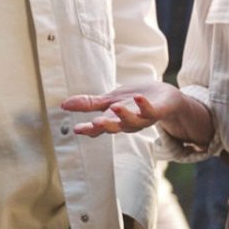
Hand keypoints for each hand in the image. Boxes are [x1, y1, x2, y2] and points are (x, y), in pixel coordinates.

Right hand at [61, 81, 185, 138]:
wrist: (166, 98)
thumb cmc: (135, 101)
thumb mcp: (109, 101)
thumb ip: (88, 104)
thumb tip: (63, 105)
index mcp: (114, 121)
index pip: (99, 128)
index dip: (88, 130)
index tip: (76, 129)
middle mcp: (128, 123)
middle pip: (115, 127)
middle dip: (105, 126)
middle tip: (94, 124)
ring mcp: (143, 118)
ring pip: (133, 122)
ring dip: (124, 116)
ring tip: (115, 107)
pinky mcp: (157, 111)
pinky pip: (151, 111)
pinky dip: (145, 105)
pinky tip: (139, 98)